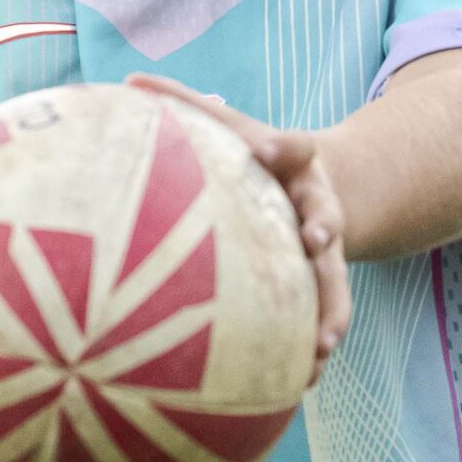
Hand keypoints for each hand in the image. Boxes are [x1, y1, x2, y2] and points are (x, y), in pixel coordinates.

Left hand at [125, 73, 351, 386]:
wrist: (315, 186)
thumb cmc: (253, 156)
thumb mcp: (227, 127)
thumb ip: (184, 104)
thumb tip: (128, 79)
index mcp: (293, 163)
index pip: (293, 149)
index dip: (284, 148)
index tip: (270, 150)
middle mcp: (315, 206)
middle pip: (326, 217)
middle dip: (324, 228)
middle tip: (317, 241)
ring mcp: (323, 250)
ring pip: (333, 281)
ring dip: (331, 311)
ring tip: (322, 346)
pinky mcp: (320, 286)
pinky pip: (322, 318)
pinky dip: (314, 348)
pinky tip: (302, 382)